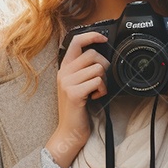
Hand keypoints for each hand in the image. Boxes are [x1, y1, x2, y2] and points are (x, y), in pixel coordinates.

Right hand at [46, 32, 109, 167]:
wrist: (69, 131)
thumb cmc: (77, 108)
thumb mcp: (77, 84)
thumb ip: (83, 69)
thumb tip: (101, 55)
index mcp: (64, 68)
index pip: (76, 42)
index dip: (91, 36)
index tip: (103, 38)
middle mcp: (64, 72)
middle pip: (92, 54)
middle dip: (104, 65)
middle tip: (102, 80)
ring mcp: (67, 82)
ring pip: (98, 68)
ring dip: (104, 81)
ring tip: (97, 91)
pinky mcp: (74, 93)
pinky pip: (98, 81)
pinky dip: (102, 90)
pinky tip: (95, 98)